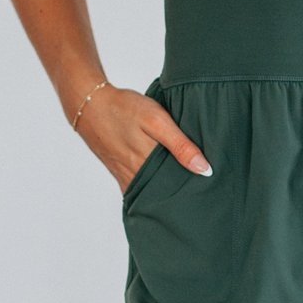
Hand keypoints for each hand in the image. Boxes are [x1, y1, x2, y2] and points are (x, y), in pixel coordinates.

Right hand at [76, 83, 211, 190]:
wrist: (90, 105)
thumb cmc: (124, 108)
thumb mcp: (156, 120)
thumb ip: (180, 145)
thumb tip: (204, 169)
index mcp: (149, 164)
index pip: (179, 187)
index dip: (195, 190)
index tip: (212, 192)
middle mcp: (137, 176)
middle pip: (166, 194)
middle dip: (184, 197)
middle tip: (206, 198)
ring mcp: (126, 177)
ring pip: (152, 194)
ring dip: (168, 196)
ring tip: (189, 197)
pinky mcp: (120, 174)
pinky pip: (139, 190)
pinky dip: (151, 193)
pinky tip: (163, 192)